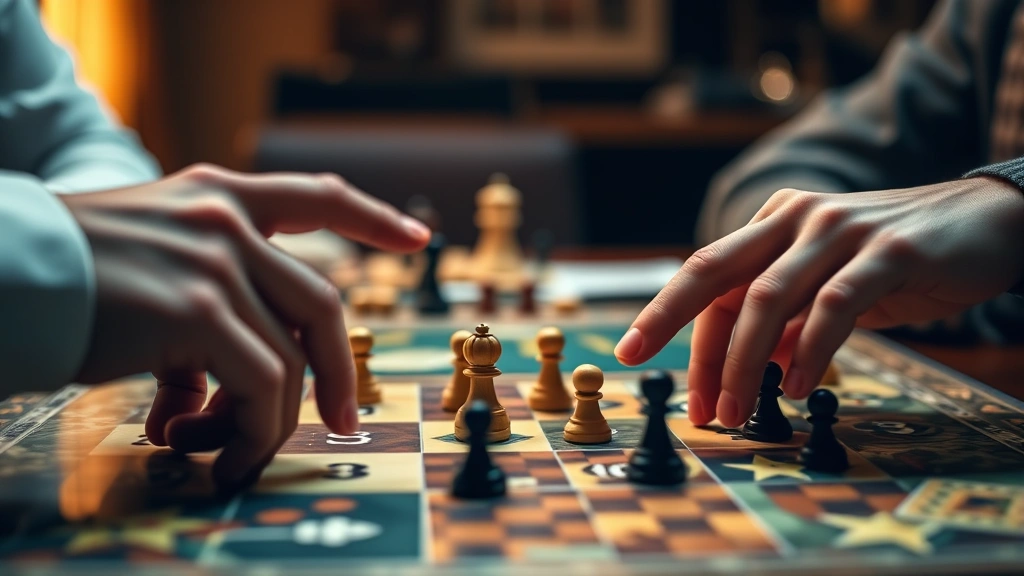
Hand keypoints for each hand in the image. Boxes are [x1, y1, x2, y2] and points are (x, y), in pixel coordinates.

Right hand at [60, 164, 429, 489]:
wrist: (0, 271)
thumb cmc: (62, 277)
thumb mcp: (147, 270)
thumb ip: (198, 318)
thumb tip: (202, 400)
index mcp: (217, 196)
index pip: (317, 196)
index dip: (373, 219)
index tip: (419, 238)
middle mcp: (226, 219)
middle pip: (321, 304)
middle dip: (339, 371)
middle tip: (345, 419)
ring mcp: (215, 262)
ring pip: (290, 360)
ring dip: (270, 424)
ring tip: (231, 456)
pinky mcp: (196, 310)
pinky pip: (261, 387)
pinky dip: (250, 433)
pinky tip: (214, 454)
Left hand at [615, 177, 1023, 427]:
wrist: (990, 222)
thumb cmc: (899, 260)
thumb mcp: (828, 286)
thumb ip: (787, 318)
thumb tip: (747, 367)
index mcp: (775, 221)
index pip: (709, 277)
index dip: (671, 323)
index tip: (639, 360)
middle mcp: (797, 218)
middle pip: (713, 271)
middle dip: (667, 323)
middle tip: (647, 371)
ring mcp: (841, 230)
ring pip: (767, 297)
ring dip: (742, 362)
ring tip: (734, 411)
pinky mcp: (888, 251)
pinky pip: (833, 307)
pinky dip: (809, 352)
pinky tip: (795, 387)